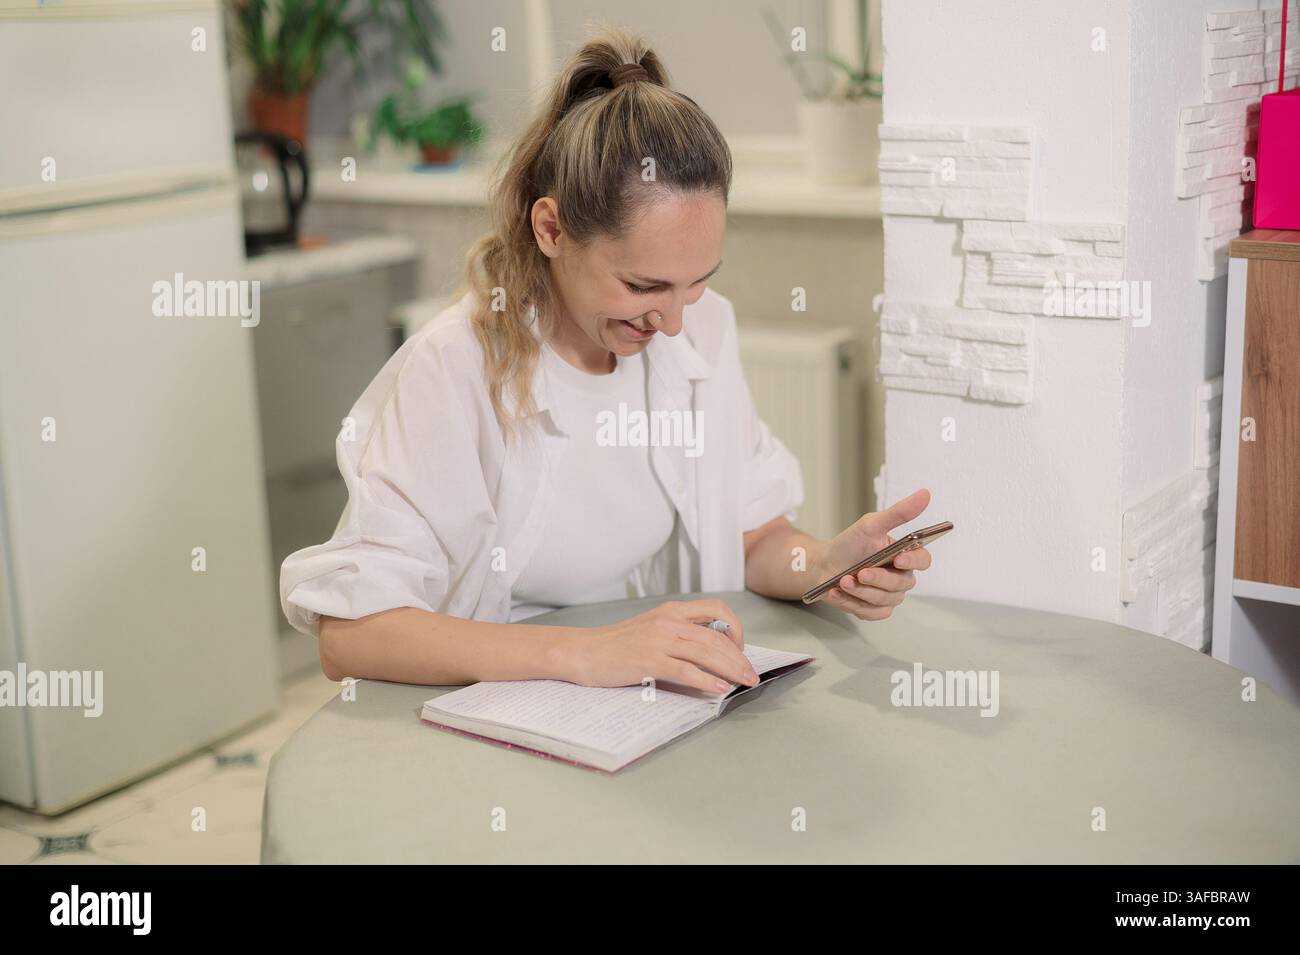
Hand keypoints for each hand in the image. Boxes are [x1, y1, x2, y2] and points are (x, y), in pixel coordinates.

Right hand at [559, 599, 758, 692]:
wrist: (582, 652)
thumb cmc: (615, 645)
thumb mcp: (651, 628)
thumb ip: (678, 634)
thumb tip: (710, 651)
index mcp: (671, 611)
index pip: (717, 610)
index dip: (735, 629)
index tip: (739, 649)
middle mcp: (669, 621)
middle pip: (717, 637)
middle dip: (740, 658)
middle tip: (751, 674)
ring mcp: (659, 641)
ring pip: (707, 653)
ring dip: (731, 670)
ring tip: (744, 682)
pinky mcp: (649, 661)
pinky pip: (686, 671)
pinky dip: (707, 681)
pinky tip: (718, 689)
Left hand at [813, 488, 933, 620]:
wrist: (823, 565)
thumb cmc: (850, 544)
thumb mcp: (871, 525)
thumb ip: (899, 513)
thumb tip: (925, 494)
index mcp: (904, 554)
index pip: (923, 560)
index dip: (914, 561)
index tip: (898, 557)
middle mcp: (901, 576)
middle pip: (902, 584)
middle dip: (878, 579)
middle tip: (859, 572)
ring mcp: (889, 595)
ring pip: (886, 600)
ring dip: (862, 591)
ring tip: (844, 580)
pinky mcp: (875, 610)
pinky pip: (872, 613)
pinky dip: (852, 603)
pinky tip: (838, 592)